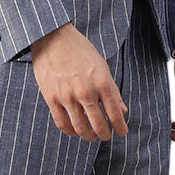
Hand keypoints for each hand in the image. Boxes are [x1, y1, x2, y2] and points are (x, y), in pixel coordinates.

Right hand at [30, 22, 128, 139]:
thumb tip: (122, 110)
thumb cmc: (79, 50)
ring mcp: (67, 96)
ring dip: (88, 136)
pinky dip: (70, 131)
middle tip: (106, 136)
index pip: (115, 114)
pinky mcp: (51, 98)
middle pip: (98, 125)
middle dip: (105, 135)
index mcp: (101, 82)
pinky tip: (74, 129)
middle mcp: (85, 91)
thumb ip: (112, 90)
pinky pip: (62, 123)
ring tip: (90, 135)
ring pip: (80, 128)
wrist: (52, 38)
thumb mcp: (102, 66)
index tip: (122, 132)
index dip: (121, 127)